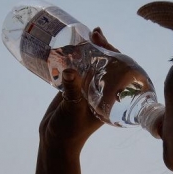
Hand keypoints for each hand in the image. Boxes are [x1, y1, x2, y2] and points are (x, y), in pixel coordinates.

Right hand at [38, 28, 118, 154]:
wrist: (54, 141)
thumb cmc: (69, 131)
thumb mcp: (72, 110)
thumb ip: (71, 91)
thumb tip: (70, 71)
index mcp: (109, 96)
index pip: (118, 70)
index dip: (113, 53)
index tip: (103, 40)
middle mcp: (101, 90)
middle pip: (106, 63)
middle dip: (101, 47)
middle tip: (94, 33)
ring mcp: (87, 88)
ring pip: (91, 64)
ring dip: (88, 50)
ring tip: (82, 35)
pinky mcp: (73, 87)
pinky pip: (77, 68)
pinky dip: (74, 57)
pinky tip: (70, 46)